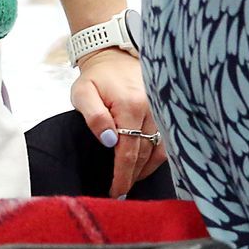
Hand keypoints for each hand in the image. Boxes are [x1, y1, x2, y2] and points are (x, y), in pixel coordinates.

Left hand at [71, 48, 167, 195]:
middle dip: (132, 177)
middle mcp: (151, 109)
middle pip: (144, 154)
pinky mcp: (164, 112)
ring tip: (130, 182)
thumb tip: (110, 140)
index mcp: (131, 106)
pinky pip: (165, 142)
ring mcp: (161, 111)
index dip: (122, 175)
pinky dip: (156, 158)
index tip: (116, 192)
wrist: (113, 56)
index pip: (129, 151)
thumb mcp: (83, 93)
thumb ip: (94, 116)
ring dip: (145, 170)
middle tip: (120, 192)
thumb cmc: (96, 77)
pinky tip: (143, 166)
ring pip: (158, 151)